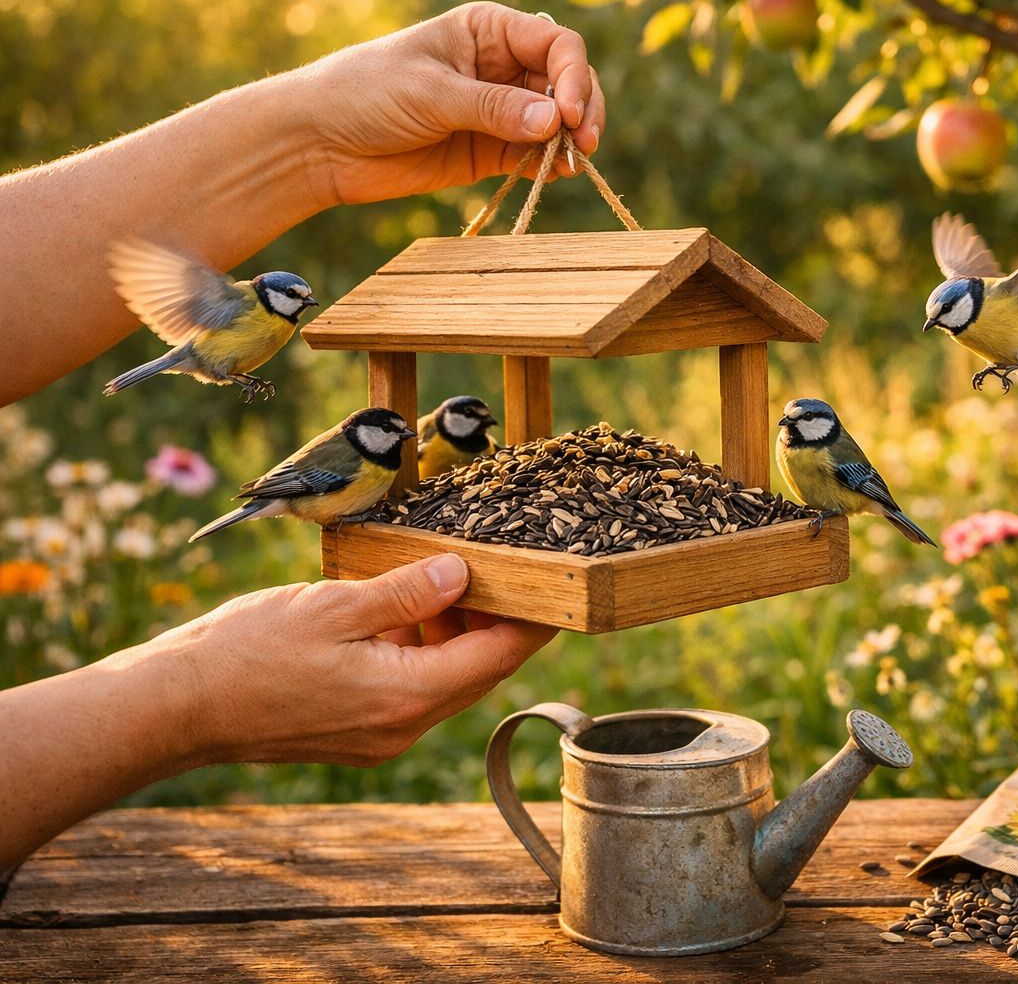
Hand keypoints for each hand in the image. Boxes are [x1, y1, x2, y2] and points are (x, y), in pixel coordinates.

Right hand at [135, 554, 555, 765]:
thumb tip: (464, 574)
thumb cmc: (246, 652)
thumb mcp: (334, 606)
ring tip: (448, 578)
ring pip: (443, 679)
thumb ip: (406, 592)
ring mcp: (378, 735)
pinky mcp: (355, 731)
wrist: (176, 706)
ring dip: (454, 632)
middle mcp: (403, 725)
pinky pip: (409, 688)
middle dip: (496, 621)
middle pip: (477, 671)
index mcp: (408, 695)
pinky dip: (419, 649)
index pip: (499, 657)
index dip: (533, 620)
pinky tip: (403, 608)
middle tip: (504, 568)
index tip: (557, 585)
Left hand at [294, 2, 606, 206]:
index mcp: (487, 31)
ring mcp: (499, 111)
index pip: (555, 44)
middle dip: (582, 109)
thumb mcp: (431, 93)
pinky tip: (557, 173)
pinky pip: (536, 156)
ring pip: (558, 121)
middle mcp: (501, 66)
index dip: (572, 76)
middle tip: (583, 143)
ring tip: (572, 160)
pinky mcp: (491, 152)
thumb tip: (555, 122)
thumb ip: (493, 107)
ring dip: (572, 140)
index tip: (568, 113)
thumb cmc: (366, 94)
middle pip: (567, 82)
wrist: (321, 144)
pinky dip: (552, 164)